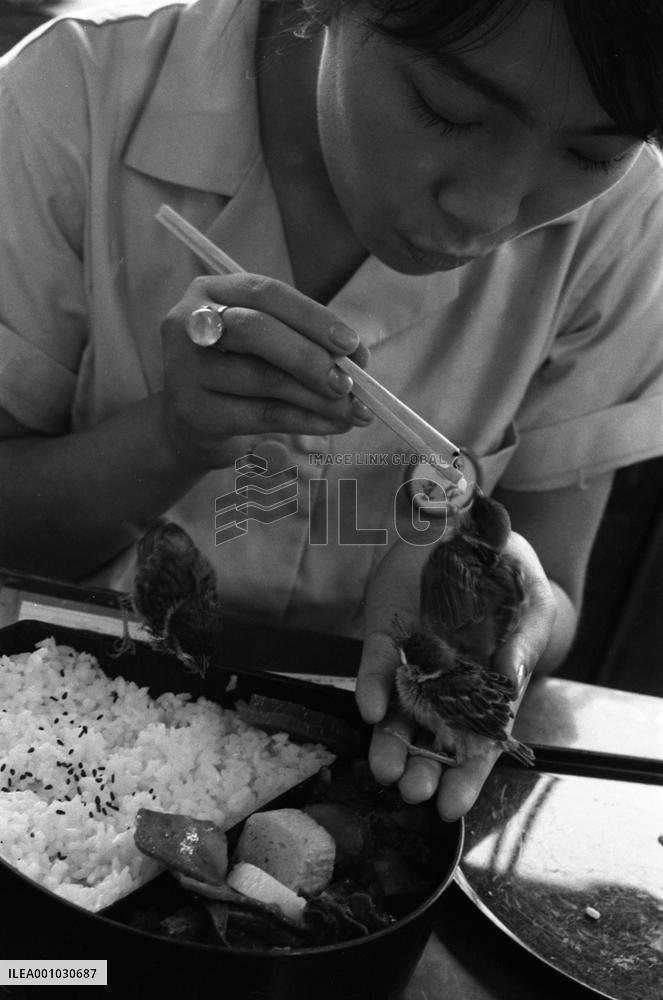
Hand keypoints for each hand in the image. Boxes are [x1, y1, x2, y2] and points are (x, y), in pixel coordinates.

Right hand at [159, 273, 370, 471]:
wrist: (189, 425)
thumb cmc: (237, 374)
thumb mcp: (263, 346)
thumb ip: (302, 340)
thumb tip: (356, 359)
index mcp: (209, 292)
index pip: (265, 294)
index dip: (312, 317)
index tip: (350, 343)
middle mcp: (189, 324)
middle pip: (255, 331)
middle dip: (310, 356)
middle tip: (348, 382)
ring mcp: (185, 370)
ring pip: (263, 379)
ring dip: (318, 397)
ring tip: (353, 410)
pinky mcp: (195, 412)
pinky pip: (262, 416)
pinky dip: (306, 420)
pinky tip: (334, 424)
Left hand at [355, 530, 555, 820]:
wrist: (473, 527)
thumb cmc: (513, 574)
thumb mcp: (533, 606)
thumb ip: (524, 643)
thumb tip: (511, 679)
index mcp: (487, 688)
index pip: (477, 743)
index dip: (466, 776)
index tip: (452, 808)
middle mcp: (446, 682)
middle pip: (430, 735)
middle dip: (420, 766)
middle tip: (410, 792)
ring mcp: (413, 659)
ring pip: (396, 709)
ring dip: (388, 739)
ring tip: (383, 770)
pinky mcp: (386, 632)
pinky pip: (376, 663)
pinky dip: (370, 686)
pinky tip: (368, 709)